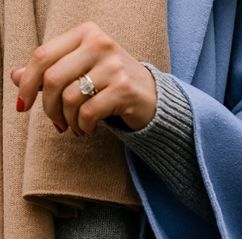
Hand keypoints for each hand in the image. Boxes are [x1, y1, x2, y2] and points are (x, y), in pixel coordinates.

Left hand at [10, 21, 156, 135]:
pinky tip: (87, 129)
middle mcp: (99, 44)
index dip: (27, 83)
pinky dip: (83, 126)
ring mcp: (113, 66)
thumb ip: (50, 72)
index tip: (23, 105)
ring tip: (74, 127)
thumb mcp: (80, 71)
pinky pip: (88, 112)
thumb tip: (15, 76)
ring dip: (67, 120)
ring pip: (69, 98)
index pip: (43, 56)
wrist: (152, 98)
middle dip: (48, 107)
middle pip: (53, 78)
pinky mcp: (123, 89)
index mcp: (85, 33)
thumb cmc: (111, 84)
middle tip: (55, 122)